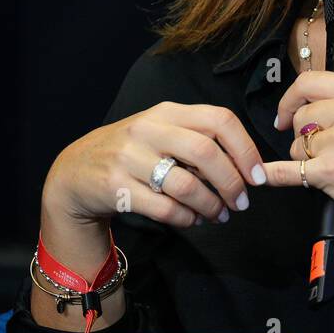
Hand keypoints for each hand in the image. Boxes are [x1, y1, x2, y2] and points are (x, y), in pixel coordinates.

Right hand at [42, 101, 269, 230]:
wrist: (75, 171)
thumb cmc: (133, 152)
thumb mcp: (162, 133)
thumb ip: (199, 142)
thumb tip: (247, 168)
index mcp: (168, 112)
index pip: (219, 119)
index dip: (245, 148)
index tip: (258, 175)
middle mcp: (148, 129)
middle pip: (205, 153)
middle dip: (231, 182)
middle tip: (242, 202)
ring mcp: (129, 157)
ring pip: (186, 185)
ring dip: (211, 205)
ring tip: (220, 215)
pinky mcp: (115, 186)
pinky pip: (164, 207)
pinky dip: (186, 218)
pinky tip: (193, 220)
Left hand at [269, 71, 333, 242]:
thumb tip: (314, 106)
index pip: (309, 82)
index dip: (291, 98)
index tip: (286, 114)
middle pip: (300, 116)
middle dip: (302, 135)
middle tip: (319, 152)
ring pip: (296, 145)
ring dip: (305, 159)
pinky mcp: (330, 171)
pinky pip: (288, 171)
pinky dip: (273, 175)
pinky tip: (262, 176)